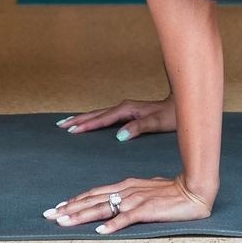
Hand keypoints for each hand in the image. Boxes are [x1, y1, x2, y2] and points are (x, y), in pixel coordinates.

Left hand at [43, 174, 211, 233]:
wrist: (194, 189)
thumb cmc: (171, 191)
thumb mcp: (145, 191)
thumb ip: (129, 195)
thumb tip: (115, 203)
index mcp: (125, 185)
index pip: (94, 193)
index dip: (75, 200)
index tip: (58, 207)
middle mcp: (126, 191)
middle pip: (92, 200)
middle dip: (69, 208)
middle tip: (49, 215)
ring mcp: (136, 199)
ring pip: (104, 208)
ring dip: (83, 216)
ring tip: (65, 222)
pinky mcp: (148, 209)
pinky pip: (127, 218)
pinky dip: (113, 225)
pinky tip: (102, 231)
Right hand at [55, 97, 175, 141]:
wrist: (180, 106)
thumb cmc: (171, 116)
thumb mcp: (156, 123)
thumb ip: (138, 128)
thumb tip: (119, 136)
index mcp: (127, 109)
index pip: (102, 119)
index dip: (87, 125)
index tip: (71, 131)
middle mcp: (123, 107)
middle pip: (96, 114)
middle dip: (78, 120)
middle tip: (61, 126)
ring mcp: (124, 109)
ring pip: (99, 114)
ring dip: (83, 118)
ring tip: (67, 123)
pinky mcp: (127, 112)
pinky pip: (105, 116)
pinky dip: (93, 119)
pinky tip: (89, 122)